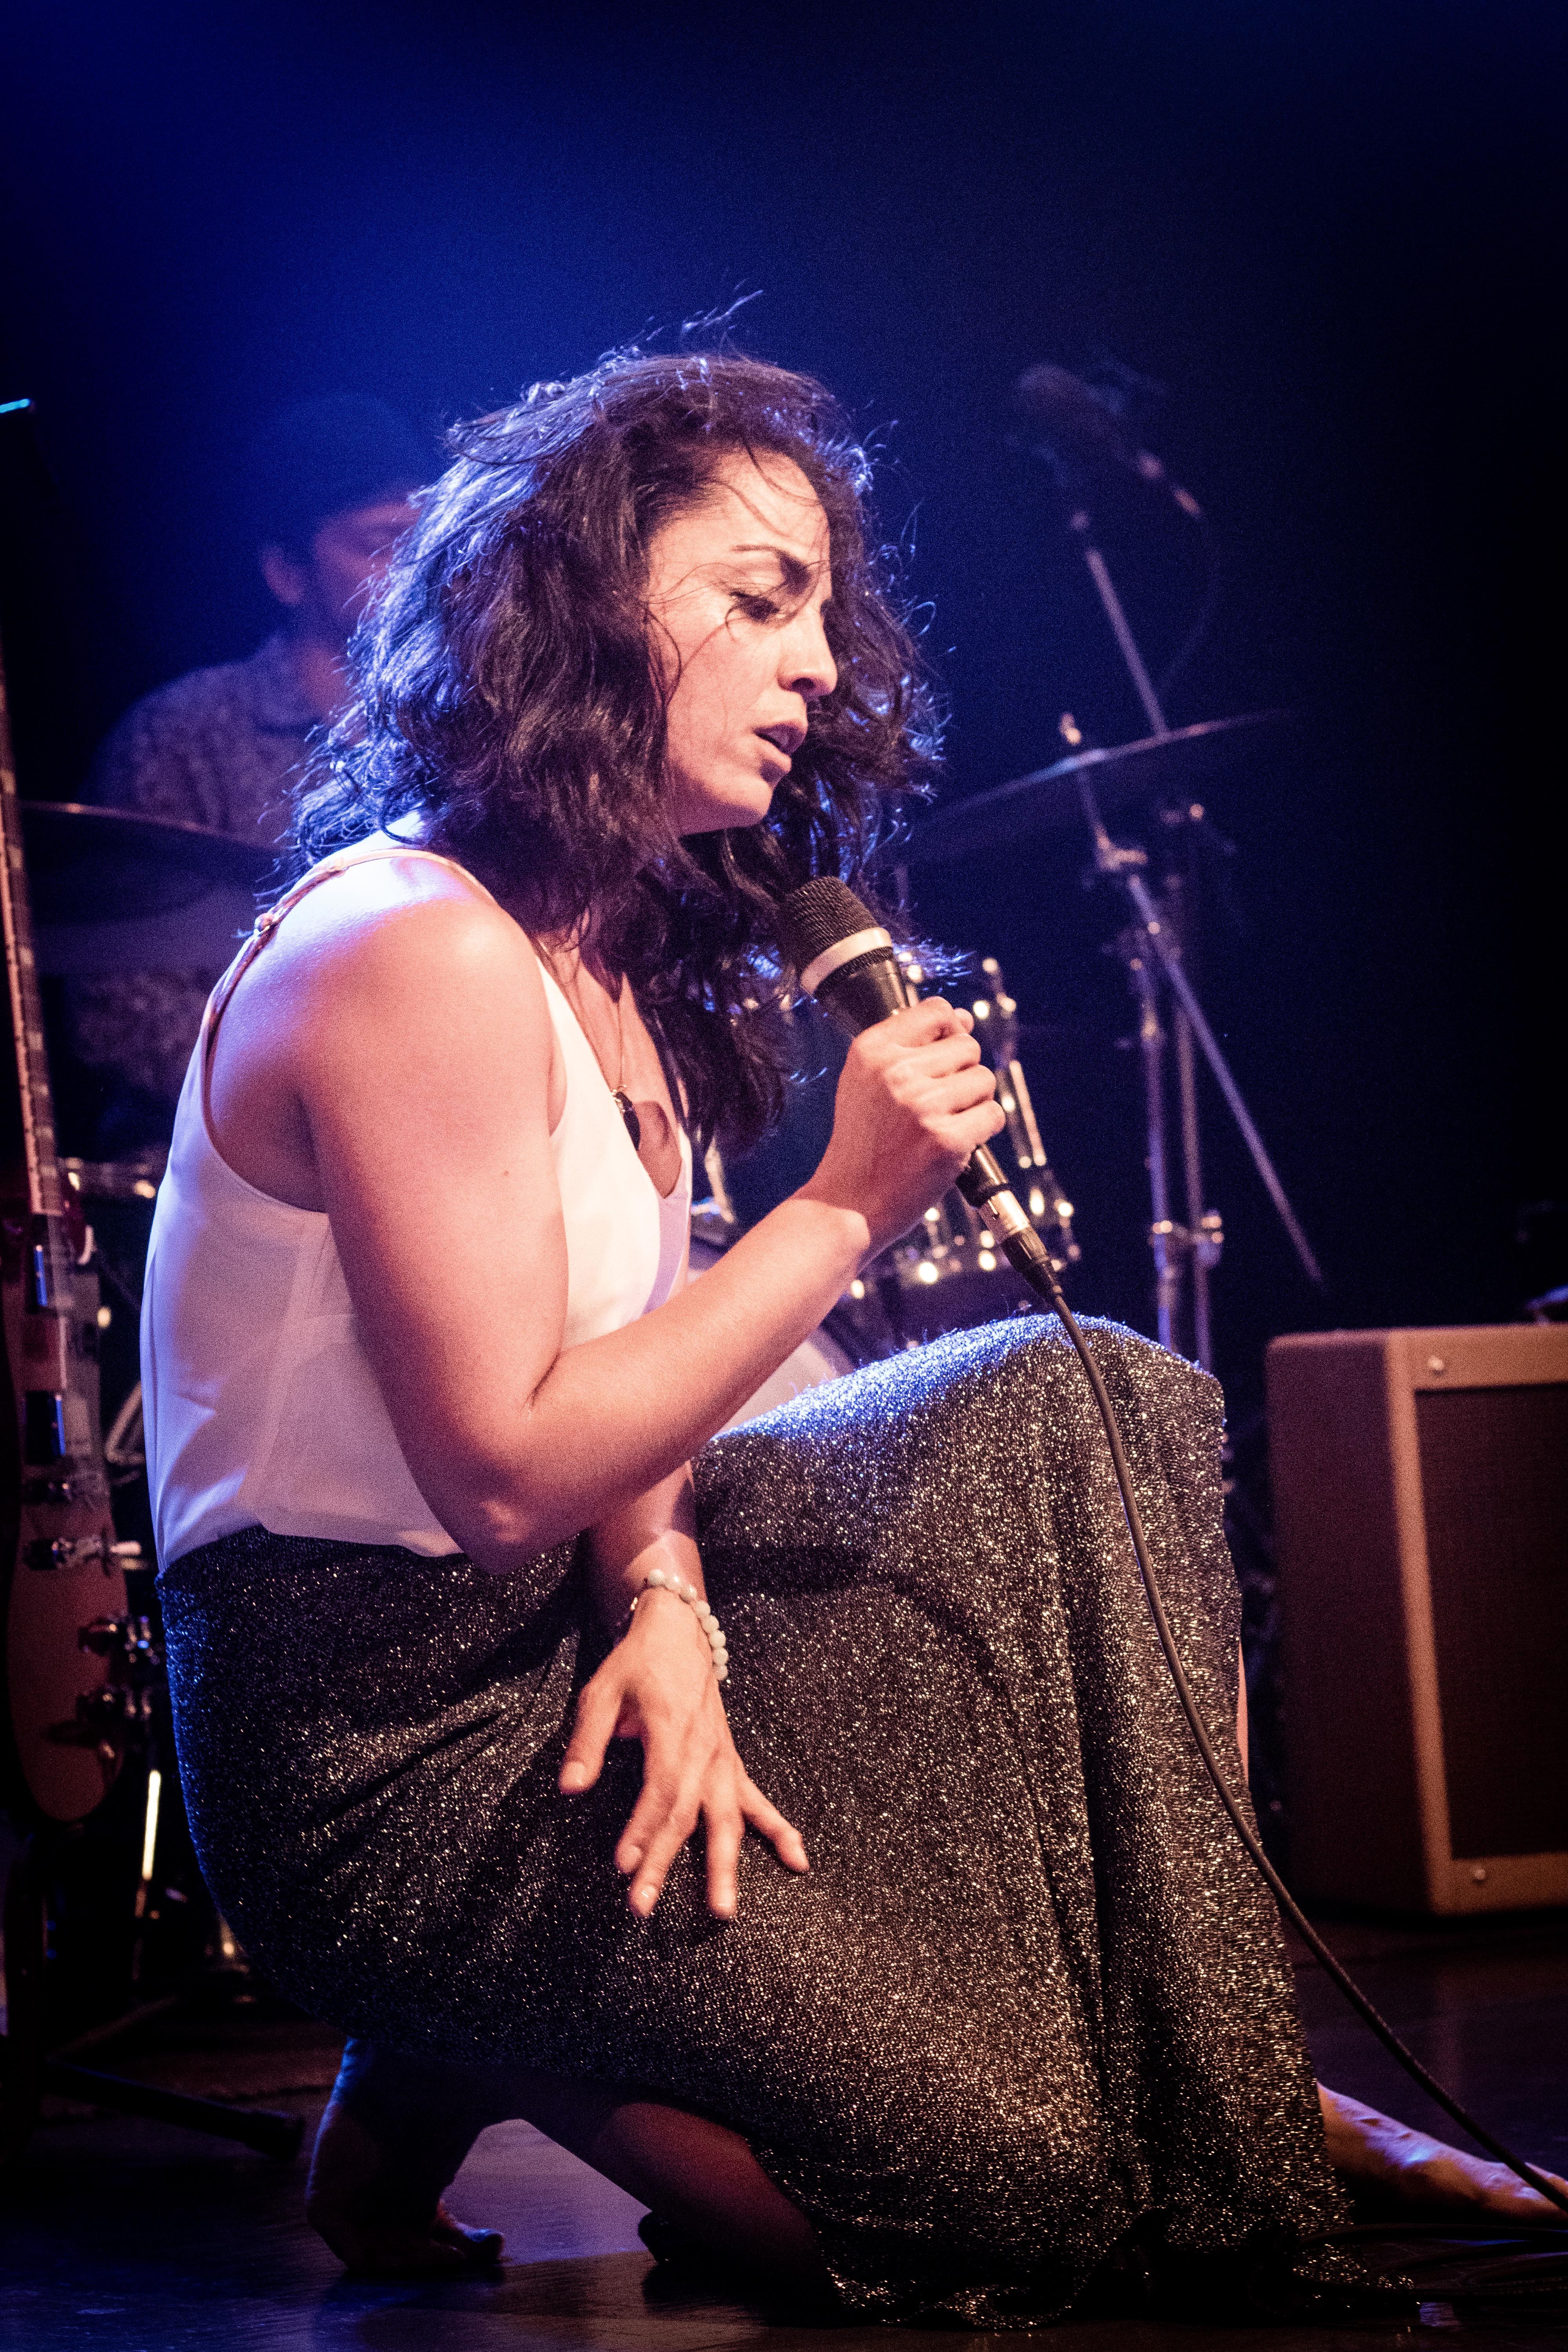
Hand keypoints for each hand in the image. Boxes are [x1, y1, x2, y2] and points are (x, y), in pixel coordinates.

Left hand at [558, 1587, 807, 1917]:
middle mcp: (704, 1751)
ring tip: (722, 1911)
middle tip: (643, 1905)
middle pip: (688, 1814)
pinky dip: (780, 1831)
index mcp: (673, 1731)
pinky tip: (798, 1860)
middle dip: (667, 1862)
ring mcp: (722, 1760)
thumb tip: (570, 1788)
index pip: (661, 1790)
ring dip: (726, 1866)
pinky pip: (759, 1802)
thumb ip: (587, 1742)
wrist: (681, 1633)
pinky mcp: (731, 1764)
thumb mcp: (602, 1692)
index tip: (625, 1865)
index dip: (643, 1829)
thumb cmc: (638, 1664)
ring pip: (729, 1819)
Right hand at [801, 997, 1004, 1257]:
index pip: (937, 1011)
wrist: (848, 1204)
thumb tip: (963, 1019)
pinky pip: (993, 1115)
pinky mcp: (947, 1139)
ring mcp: (923, 1105)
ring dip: (973, 1102)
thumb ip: (909, 1046)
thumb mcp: (865, 1083)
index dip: (950, 1031)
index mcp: (871, 1051)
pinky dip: (981, 1130)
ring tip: (942, 1124)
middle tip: (935, 1105)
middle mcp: (896, 1072)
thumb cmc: (861, 1145)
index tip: (942, 1057)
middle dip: (962, 1073)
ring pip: (984, 1079)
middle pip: (967, 1046)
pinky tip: (954, 1144)